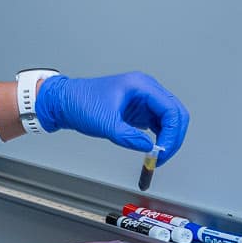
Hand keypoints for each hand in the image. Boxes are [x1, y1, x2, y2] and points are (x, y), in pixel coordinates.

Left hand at [35, 72, 189, 164]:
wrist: (66, 102)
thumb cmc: (81, 103)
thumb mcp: (106, 123)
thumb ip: (129, 137)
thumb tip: (150, 148)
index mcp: (142, 86)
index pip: (170, 109)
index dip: (172, 133)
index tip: (163, 150)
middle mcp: (146, 90)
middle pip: (175, 113)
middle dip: (174, 137)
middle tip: (163, 156)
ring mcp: (144, 100)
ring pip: (169, 120)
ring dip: (168, 138)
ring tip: (157, 156)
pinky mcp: (139, 110)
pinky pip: (158, 124)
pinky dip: (159, 137)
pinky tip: (152, 149)